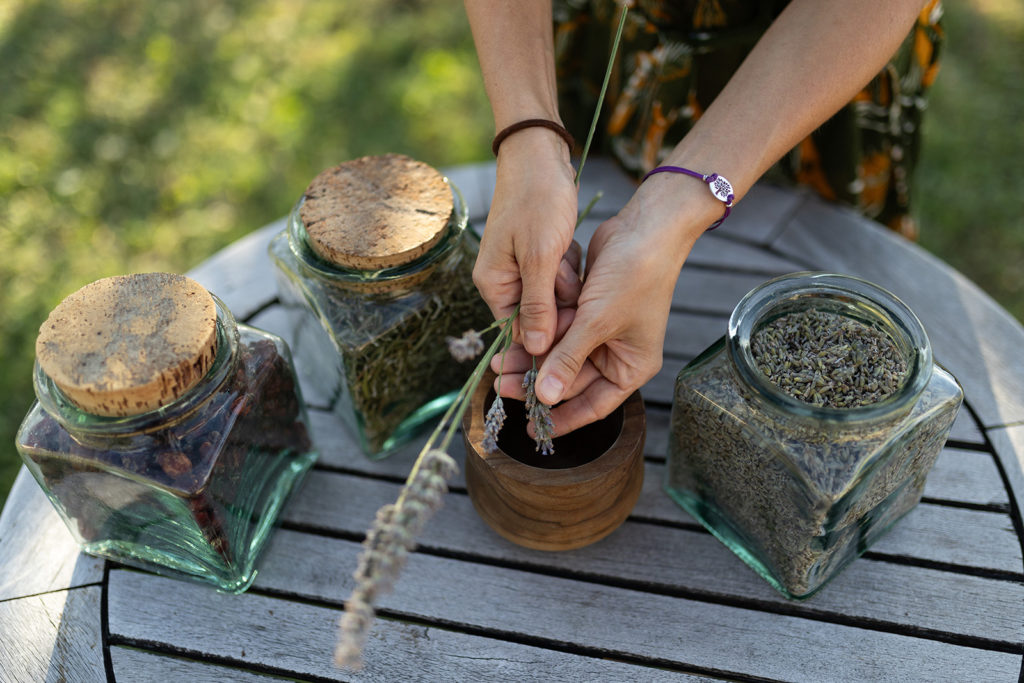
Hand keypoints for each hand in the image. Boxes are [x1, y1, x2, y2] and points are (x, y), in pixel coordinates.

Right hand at [473, 128, 578, 355]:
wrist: (539, 154)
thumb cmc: (537, 200)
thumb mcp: (540, 257)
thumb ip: (538, 306)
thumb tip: (537, 349)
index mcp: (493, 285)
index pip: (520, 332)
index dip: (549, 329)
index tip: (572, 314)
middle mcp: (503, 280)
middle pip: (540, 314)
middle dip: (560, 296)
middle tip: (564, 267)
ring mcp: (520, 267)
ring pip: (554, 295)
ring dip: (567, 278)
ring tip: (565, 250)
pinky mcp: (537, 254)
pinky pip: (558, 276)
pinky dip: (568, 263)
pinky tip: (569, 244)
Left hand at [512, 178, 714, 435]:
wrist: (645, 227)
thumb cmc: (634, 276)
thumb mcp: (597, 322)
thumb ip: (568, 359)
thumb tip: (545, 397)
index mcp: (631, 367)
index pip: (593, 405)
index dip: (562, 418)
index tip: (532, 428)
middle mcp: (617, 354)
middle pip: (570, 379)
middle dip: (536, 380)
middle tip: (501, 383)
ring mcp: (601, 331)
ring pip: (559, 353)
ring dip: (532, 355)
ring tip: (498, 361)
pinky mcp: (587, 310)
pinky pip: (559, 329)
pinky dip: (541, 330)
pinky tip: (515, 334)